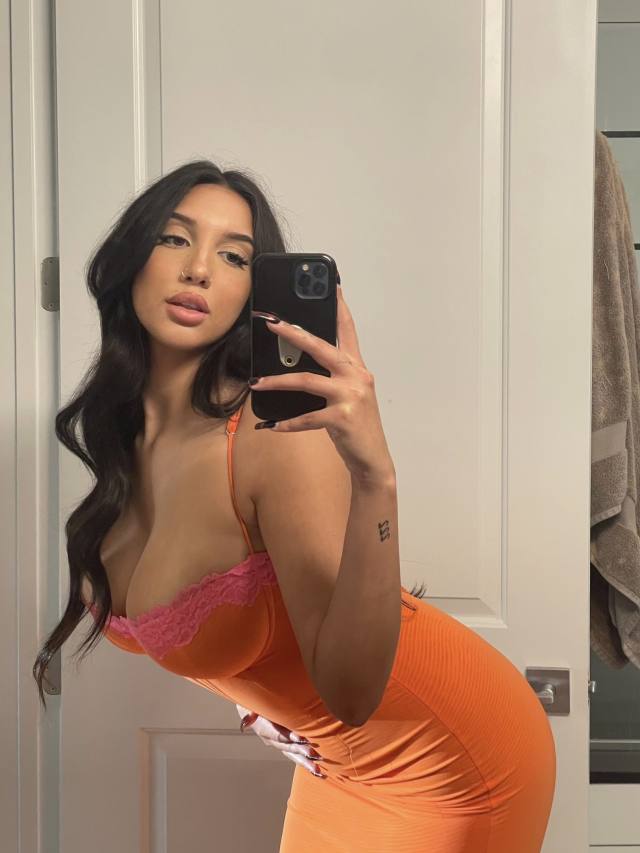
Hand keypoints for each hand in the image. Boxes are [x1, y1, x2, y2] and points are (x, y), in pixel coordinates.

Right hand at [236, 704, 325, 777]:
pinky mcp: (285, 744)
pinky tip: (316, 770)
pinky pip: (295, 754)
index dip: (288, 737)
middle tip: (313, 754)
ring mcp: (278, 743)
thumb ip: (250, 710)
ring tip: (317, 769)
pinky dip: (305, 761)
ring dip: (305, 762)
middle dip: (300, 751)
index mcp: (262, 727)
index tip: (301, 739)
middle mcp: (270, 738)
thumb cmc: (255, 701)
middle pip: (286, 747)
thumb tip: (248, 717)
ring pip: (292, 754)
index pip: (276, 734)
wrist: (253, 705)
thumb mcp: (250, 702)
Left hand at [250, 285, 394, 487]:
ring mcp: (350, 397)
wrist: (372, 459)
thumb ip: (331, 378)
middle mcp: (356, 377)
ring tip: (256, 383)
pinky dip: (287, 422)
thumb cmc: (356, 426)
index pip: (348, 331)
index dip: (340, 307)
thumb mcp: (348, 396)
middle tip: (271, 323)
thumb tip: (296, 366)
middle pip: (321, 347)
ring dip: (277, 382)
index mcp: (357, 368)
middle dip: (293, 333)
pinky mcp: (342, 418)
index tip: (332, 286)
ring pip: (306, 381)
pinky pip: (307, 417)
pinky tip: (272, 425)